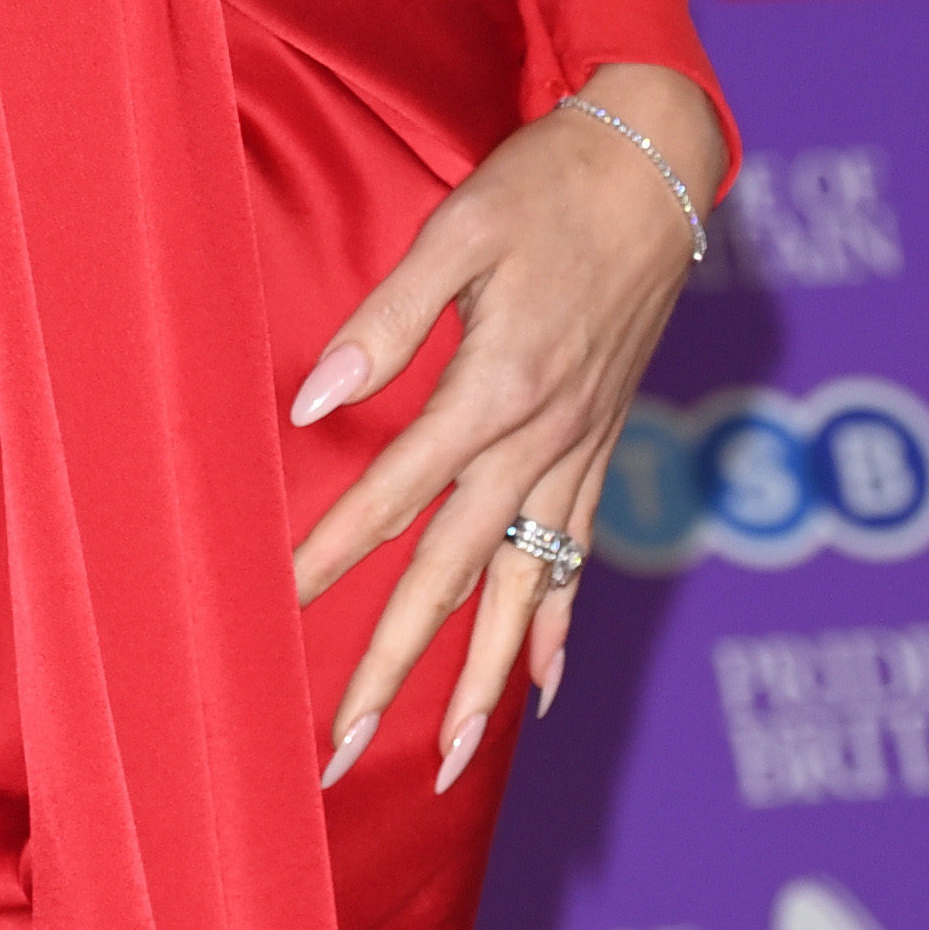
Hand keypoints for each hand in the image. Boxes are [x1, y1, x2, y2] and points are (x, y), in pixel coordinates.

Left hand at [294, 69, 719, 795]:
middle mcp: (539, 442)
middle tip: (343, 748)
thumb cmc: (546, 187)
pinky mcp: (603, 449)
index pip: (391, 496)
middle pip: (452, 575)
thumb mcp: (457, 231)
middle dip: (395, 667)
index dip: (327, 555)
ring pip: (522, 591)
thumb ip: (385, 321)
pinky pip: (577, 559)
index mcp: (494, 390)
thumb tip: (315, 402)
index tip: (271, 609)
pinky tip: (542, 688)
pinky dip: (556, 626)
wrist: (657, 169)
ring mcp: (578, 455)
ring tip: (450, 761)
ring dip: (484, 683)